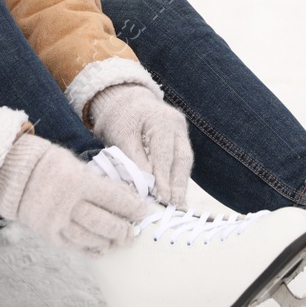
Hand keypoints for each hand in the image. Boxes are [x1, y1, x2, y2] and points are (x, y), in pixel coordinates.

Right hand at [0, 134, 149, 253]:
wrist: (12, 175)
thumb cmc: (49, 165)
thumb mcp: (76, 164)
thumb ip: (98, 182)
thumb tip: (125, 197)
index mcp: (78, 181)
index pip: (114, 198)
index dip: (132, 207)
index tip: (142, 212)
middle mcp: (67, 203)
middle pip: (104, 223)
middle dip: (123, 230)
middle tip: (132, 232)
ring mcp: (56, 221)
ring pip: (90, 237)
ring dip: (109, 241)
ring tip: (119, 241)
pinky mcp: (48, 234)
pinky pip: (74, 246)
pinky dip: (90, 249)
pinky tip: (101, 249)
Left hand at [85, 83, 191, 207]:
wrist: (125, 101)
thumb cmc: (120, 118)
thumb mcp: (120, 135)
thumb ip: (133, 158)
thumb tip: (145, 184)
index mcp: (162, 120)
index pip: (164, 154)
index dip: (164, 178)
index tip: (162, 197)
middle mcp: (177, 125)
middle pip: (182, 158)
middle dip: (178, 184)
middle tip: (175, 205)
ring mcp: (181, 131)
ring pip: (185, 160)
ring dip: (181, 183)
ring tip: (178, 204)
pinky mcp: (180, 138)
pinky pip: (181, 159)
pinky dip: (178, 176)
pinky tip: (176, 193)